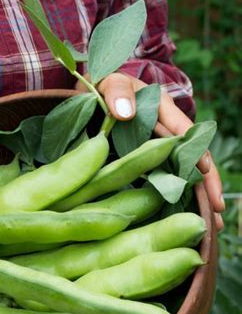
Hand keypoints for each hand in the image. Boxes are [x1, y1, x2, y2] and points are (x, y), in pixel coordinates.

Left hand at [75, 73, 224, 230]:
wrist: (94, 98)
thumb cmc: (106, 88)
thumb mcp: (110, 84)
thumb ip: (117, 93)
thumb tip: (125, 112)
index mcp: (165, 112)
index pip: (186, 134)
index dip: (197, 153)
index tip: (205, 171)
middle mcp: (171, 135)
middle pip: (196, 162)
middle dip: (209, 186)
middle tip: (217, 212)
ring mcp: (164, 154)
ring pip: (188, 179)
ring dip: (201, 202)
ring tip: (213, 229)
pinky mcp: (154, 168)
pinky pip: (171, 187)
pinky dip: (182, 206)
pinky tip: (189, 228)